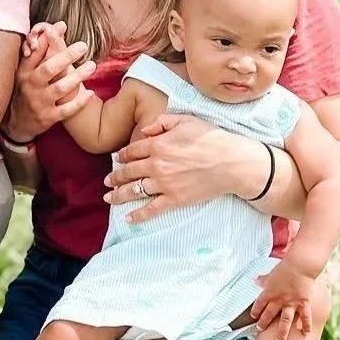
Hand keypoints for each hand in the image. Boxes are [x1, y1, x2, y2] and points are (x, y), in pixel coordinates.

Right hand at [2, 20, 96, 143]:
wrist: (17, 123)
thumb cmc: (26, 88)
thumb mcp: (27, 69)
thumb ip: (42, 48)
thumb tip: (60, 24)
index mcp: (25, 71)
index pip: (35, 52)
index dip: (48, 38)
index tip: (63, 26)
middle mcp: (31, 85)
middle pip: (49, 68)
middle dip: (66, 56)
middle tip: (83, 46)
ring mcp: (39, 102)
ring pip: (60, 88)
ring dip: (78, 77)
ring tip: (92, 66)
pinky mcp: (48, 117)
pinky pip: (66, 110)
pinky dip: (79, 102)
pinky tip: (90, 93)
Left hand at [104, 114, 260, 223]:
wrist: (231, 162)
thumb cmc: (211, 138)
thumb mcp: (185, 120)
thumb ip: (162, 122)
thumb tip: (145, 130)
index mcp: (158, 144)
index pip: (132, 151)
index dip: (122, 155)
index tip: (116, 159)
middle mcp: (157, 165)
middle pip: (129, 171)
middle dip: (115, 176)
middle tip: (107, 180)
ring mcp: (164, 184)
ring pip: (134, 190)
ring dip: (119, 195)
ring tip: (108, 197)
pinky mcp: (175, 200)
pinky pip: (152, 209)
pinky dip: (138, 215)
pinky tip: (128, 218)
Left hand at [250, 259, 319, 339]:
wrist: (300, 266)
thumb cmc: (285, 268)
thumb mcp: (271, 273)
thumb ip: (263, 279)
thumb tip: (254, 279)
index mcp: (269, 292)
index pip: (259, 304)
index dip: (256, 311)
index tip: (253, 318)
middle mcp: (279, 299)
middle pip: (269, 314)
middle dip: (264, 323)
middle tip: (260, 330)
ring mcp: (291, 303)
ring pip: (285, 321)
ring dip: (281, 332)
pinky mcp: (303, 303)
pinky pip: (304, 317)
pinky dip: (305, 325)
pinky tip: (305, 334)